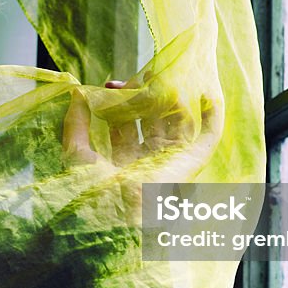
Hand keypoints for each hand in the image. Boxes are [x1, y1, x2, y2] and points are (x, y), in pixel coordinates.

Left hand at [64, 77, 218, 177]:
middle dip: (146, 95)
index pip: (125, 125)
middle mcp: (149, 161)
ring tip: (164, 72)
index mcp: (123, 162)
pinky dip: (212, 116)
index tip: (109, 83)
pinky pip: (208, 137)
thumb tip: (77, 93)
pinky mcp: (191, 162)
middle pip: (151, 120)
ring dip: (173, 98)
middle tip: (141, 73)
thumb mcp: (76, 152)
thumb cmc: (91, 190)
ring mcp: (171, 161)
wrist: (114, 214)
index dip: (118, 102)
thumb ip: (75, 122)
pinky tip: (207, 94)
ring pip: (177, 122)